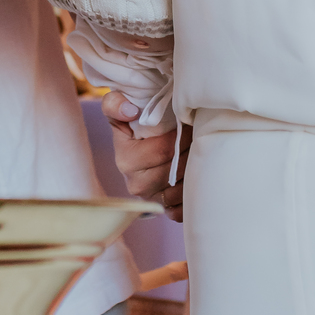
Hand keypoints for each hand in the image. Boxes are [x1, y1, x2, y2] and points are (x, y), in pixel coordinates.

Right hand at [102, 89, 189, 221]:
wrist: (136, 142)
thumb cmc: (132, 121)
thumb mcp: (117, 106)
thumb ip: (115, 104)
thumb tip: (129, 111)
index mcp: (126, 159)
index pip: (164, 150)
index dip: (181, 135)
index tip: (188, 124)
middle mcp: (135, 184)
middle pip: (176, 170)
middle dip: (190, 151)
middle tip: (199, 137)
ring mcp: (150, 199)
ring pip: (181, 190)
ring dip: (193, 171)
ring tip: (196, 154)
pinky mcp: (162, 209)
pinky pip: (181, 210)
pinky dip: (189, 197)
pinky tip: (192, 180)